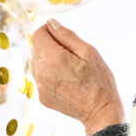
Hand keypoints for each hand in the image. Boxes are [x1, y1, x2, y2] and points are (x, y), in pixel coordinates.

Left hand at [30, 20, 124, 135]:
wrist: (100, 111)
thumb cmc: (99, 82)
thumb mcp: (89, 52)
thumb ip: (67, 36)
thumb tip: (52, 24)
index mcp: (53, 59)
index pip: (38, 34)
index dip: (48, 30)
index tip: (60, 34)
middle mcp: (41, 73)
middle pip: (35, 48)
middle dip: (50, 45)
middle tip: (71, 53)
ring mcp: (40, 86)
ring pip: (36, 62)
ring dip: (48, 59)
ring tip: (69, 68)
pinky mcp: (41, 96)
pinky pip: (40, 77)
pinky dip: (49, 74)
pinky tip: (66, 79)